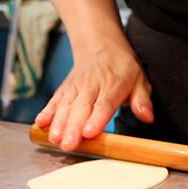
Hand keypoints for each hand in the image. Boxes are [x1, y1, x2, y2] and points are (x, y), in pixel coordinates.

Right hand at [34, 39, 152, 151]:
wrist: (99, 44)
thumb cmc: (122, 66)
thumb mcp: (140, 78)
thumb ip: (142, 99)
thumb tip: (147, 117)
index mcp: (113, 85)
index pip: (104, 104)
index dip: (97, 118)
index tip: (89, 132)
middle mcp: (92, 86)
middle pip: (81, 108)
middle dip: (73, 127)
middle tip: (68, 144)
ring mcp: (76, 87)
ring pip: (66, 105)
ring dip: (58, 123)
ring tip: (54, 139)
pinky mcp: (65, 88)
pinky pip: (55, 100)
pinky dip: (47, 111)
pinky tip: (40, 123)